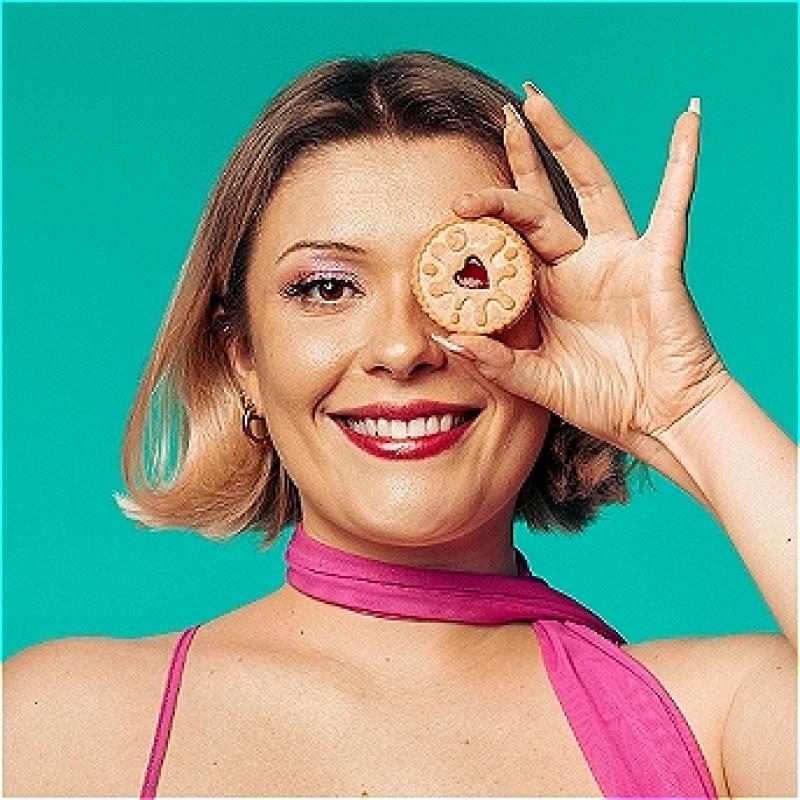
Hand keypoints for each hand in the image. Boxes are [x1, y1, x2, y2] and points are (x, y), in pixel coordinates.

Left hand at [444, 86, 730, 470]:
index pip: (510, 240)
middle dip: (521, 159)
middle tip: (501, 116)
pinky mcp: (658, 262)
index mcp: (548, 291)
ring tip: (539, 103)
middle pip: (543, 199)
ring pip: (591, 187)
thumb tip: (446, 338)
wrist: (659, 420)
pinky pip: (674, 205)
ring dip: (566, 143)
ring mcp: (618, 258)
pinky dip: (683, 163)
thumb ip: (495, 362)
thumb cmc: (603, 401)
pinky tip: (688, 121)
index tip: (453, 204)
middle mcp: (579, 265)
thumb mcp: (537, 382)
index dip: (486, 217)